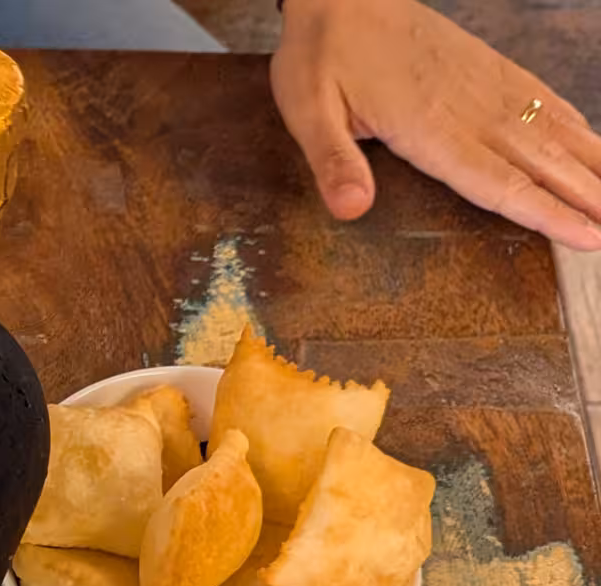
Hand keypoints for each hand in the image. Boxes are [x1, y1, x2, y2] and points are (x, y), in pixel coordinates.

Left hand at [271, 0, 600, 249]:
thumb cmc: (323, 54)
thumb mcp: (308, 111)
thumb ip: (333, 161)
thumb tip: (352, 210)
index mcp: (430, 127)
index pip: (498, 181)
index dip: (545, 212)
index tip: (586, 237)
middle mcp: (470, 108)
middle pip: (539, 162)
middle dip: (584, 197)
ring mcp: (486, 84)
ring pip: (551, 130)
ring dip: (590, 163)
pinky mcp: (489, 67)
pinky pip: (543, 99)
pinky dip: (574, 123)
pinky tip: (592, 143)